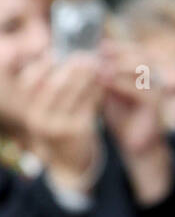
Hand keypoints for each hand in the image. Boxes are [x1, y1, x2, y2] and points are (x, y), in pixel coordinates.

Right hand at [13, 50, 102, 191]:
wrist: (68, 163)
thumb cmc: (58, 128)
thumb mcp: (46, 111)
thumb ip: (48, 87)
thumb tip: (55, 53)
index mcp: (30, 110)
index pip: (33, 79)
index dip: (45, 64)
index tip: (58, 53)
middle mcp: (40, 119)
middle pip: (56, 83)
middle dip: (72, 67)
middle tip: (86, 56)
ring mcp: (59, 126)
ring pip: (74, 92)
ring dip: (88, 75)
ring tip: (97, 65)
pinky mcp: (79, 132)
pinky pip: (89, 104)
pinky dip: (97, 91)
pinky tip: (103, 83)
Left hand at [97, 37, 165, 158]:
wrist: (136, 145)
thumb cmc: (122, 117)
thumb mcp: (109, 91)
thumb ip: (103, 74)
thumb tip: (86, 54)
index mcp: (147, 73)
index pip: (135, 50)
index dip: (118, 46)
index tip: (98, 45)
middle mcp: (156, 80)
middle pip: (142, 55)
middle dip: (120, 52)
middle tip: (99, 52)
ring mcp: (158, 93)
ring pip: (143, 69)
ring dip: (120, 65)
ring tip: (99, 66)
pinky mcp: (156, 107)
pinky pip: (141, 90)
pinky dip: (122, 83)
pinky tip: (105, 81)